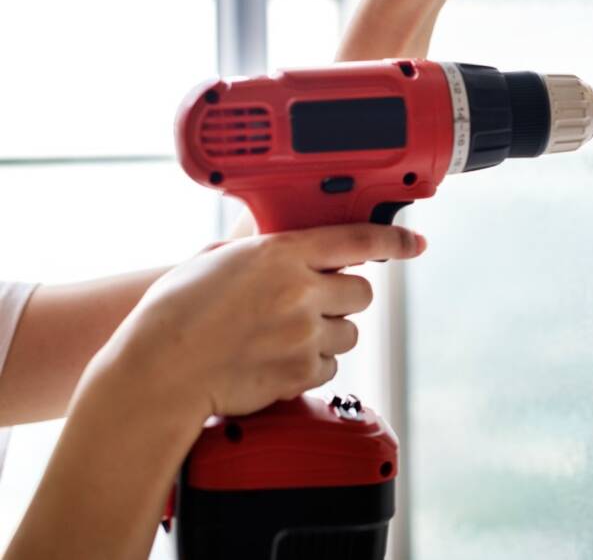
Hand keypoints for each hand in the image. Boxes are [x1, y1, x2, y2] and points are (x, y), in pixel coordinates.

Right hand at [79, 224, 426, 424]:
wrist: (158, 372)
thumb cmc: (174, 313)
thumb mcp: (217, 258)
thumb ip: (263, 251)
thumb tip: (288, 250)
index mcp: (281, 254)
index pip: (359, 241)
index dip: (394, 241)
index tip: (414, 244)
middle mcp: (301, 291)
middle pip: (362, 292)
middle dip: (343, 297)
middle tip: (313, 303)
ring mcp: (304, 334)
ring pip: (350, 332)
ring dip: (328, 333)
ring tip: (285, 336)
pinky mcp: (301, 373)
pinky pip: (330, 366)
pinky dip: (312, 365)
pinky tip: (278, 361)